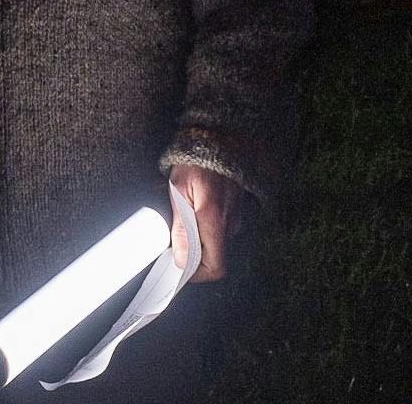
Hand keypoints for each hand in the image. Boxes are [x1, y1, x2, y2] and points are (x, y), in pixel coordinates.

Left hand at [168, 163, 244, 282]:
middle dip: (193, 250)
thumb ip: (181, 227)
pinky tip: (195, 205)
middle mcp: (230, 222)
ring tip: (183, 212)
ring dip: (199, 234)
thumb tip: (182, 259)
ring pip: (215, 239)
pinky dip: (207, 222)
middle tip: (173, 235)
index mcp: (214, 219)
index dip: (197, 275)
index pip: (215, 266)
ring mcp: (237, 215)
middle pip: (213, 255)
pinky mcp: (238, 208)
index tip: (179, 267)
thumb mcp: (179, 189)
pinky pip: (221, 225)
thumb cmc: (196, 160)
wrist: (220, 137)